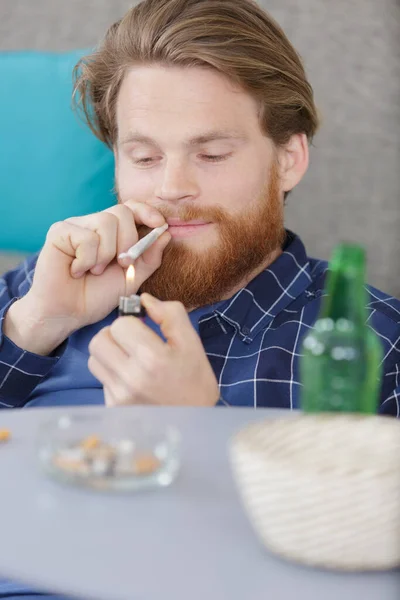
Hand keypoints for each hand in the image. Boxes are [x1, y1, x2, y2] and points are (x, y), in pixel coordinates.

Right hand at [4, 203, 170, 354]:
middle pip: (122, 212)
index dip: (148, 212)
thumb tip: (166, 233)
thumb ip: (149, 257)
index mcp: (113, 232)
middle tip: (122, 264)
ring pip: (105, 222)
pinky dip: (87, 260)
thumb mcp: (132, 278)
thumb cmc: (97, 295)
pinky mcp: (59, 232)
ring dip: (106, 254)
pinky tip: (76, 270)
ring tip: (94, 271)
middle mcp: (94, 224)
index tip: (160, 225)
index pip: (132, 208)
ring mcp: (76, 226)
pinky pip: (86, 237)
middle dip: (128, 241)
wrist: (68, 313)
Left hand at [88, 294, 219, 406]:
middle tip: (133, 341)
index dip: (132, 322)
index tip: (144, 330)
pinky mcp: (114, 408)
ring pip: (95, 359)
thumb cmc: (195, 381)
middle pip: (99, 340)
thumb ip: (170, 314)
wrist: (195, 425)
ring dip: (109, 353)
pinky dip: (112, 374)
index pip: (119, 325)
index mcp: (152, 358)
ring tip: (130, 358)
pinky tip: (132, 379)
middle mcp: (131, 378)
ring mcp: (119, 396)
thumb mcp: (192, 343)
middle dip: (115, 335)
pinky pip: (101, 380)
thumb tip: (144, 299)